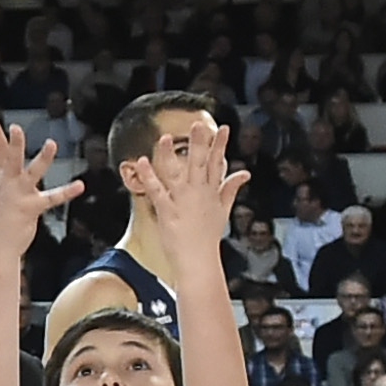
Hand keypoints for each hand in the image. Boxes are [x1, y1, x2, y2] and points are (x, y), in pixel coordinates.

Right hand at [0, 117, 82, 252]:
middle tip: (16, 128)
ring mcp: (20, 195)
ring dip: (42, 158)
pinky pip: (52, 198)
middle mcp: (8, 183)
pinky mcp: (32, 208)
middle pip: (10, 159)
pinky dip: (67, 191)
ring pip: (32, 172)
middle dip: (14, 144)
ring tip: (51, 144)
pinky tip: (80, 185)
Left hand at [119, 110, 248, 250]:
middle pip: (200, 164)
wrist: (199, 262)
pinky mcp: (168, 212)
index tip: (222, 127)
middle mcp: (199, 194)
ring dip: (170, 155)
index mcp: (212, 192)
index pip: (218, 164)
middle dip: (200, 144)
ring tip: (163, 138)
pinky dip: (149, 177)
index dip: (220, 145)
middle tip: (198, 123)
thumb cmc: (208, 237)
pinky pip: (157, 191)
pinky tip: (141, 162)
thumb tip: (245, 173)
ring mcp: (183, 203)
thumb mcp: (223, 210)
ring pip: (177, 174)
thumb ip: (231, 188)